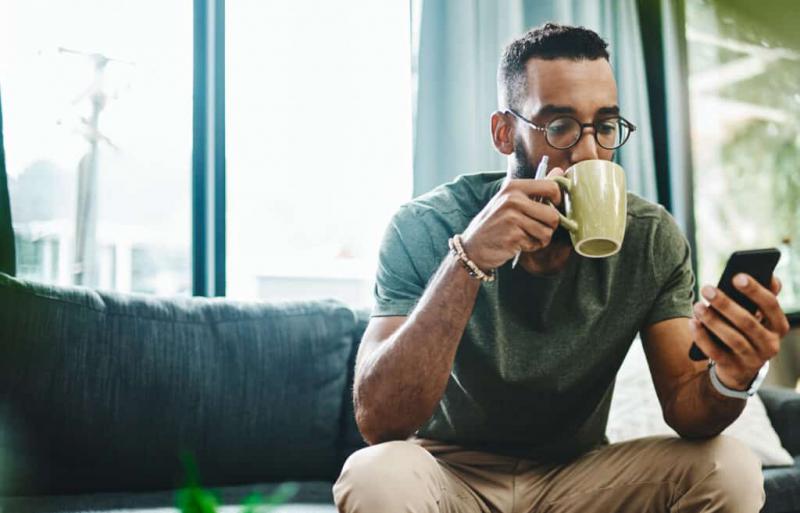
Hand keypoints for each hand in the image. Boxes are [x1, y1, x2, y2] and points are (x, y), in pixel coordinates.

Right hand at [460, 171, 563, 270]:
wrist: (473, 246)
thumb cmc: (495, 223)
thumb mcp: (511, 200)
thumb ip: (537, 187)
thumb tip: (560, 172)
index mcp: (514, 187)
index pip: (551, 187)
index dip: (558, 200)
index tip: (552, 208)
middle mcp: (513, 199)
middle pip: (553, 214)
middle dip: (550, 226)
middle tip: (537, 228)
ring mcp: (512, 218)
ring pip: (547, 231)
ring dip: (540, 239)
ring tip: (525, 236)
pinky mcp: (513, 236)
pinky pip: (537, 243)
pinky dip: (531, 246)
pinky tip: (518, 243)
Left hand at [690, 274, 789, 389]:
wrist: (740, 368)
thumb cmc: (747, 331)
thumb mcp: (759, 316)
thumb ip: (763, 297)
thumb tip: (771, 276)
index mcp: (779, 326)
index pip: (770, 305)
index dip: (755, 291)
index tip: (736, 276)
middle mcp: (770, 344)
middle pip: (748, 322)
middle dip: (726, 304)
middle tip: (706, 289)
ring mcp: (753, 359)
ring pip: (733, 339)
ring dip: (712, 321)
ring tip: (697, 306)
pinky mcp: (734, 369)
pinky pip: (716, 353)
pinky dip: (703, 337)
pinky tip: (693, 323)